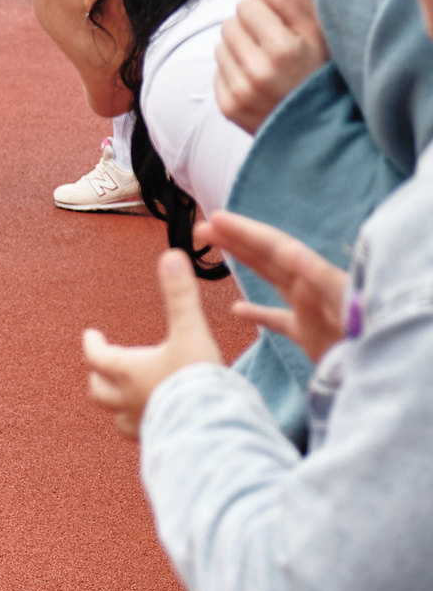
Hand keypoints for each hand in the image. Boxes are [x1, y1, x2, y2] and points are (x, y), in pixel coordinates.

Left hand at [82, 249, 223, 436]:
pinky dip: (141, 425)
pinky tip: (154, 423)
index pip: (96, 355)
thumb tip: (171, 255)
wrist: (215, 429)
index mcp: (126, 371)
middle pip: (98, 388)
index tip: (91, 334)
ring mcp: (141, 423)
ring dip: (116, 404)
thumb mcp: (191, 331)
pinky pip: (141, 434)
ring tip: (124, 395)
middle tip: (102, 364)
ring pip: (115, 415)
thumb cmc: (198, 380)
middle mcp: (126, 399)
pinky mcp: (159, 441)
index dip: (92, 343)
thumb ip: (180, 295)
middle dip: (99, 374)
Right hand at [204, 211, 353, 362]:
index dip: (245, 232)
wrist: (388, 372)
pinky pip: (280, 320)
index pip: (276, 248)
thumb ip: (319, 280)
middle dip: (237, 240)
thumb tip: (291, 251)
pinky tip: (238, 309)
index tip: (215, 218)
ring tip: (215, 250)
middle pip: (270, 259)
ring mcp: (311, 313)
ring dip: (243, 263)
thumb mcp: (344, 307)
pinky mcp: (312, 336)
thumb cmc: (368, 339)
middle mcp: (313, 291)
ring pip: (272, 281)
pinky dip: (258, 312)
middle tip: (203, 229)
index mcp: (318, 281)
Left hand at [213, 0, 326, 132]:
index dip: (262, 10)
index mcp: (284, 49)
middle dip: (248, 28)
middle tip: (272, 44)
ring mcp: (240, 92)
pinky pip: (217, 71)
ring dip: (239, 49)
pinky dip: (233, 70)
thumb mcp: (320, 34)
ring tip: (266, 64)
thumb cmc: (324, 74)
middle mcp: (258, 72)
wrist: (322, 129)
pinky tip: (258, 81)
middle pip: (229, 24)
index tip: (277, 24)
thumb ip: (287, 2)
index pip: (246, 6)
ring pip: (219, 47)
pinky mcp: (228, 107)